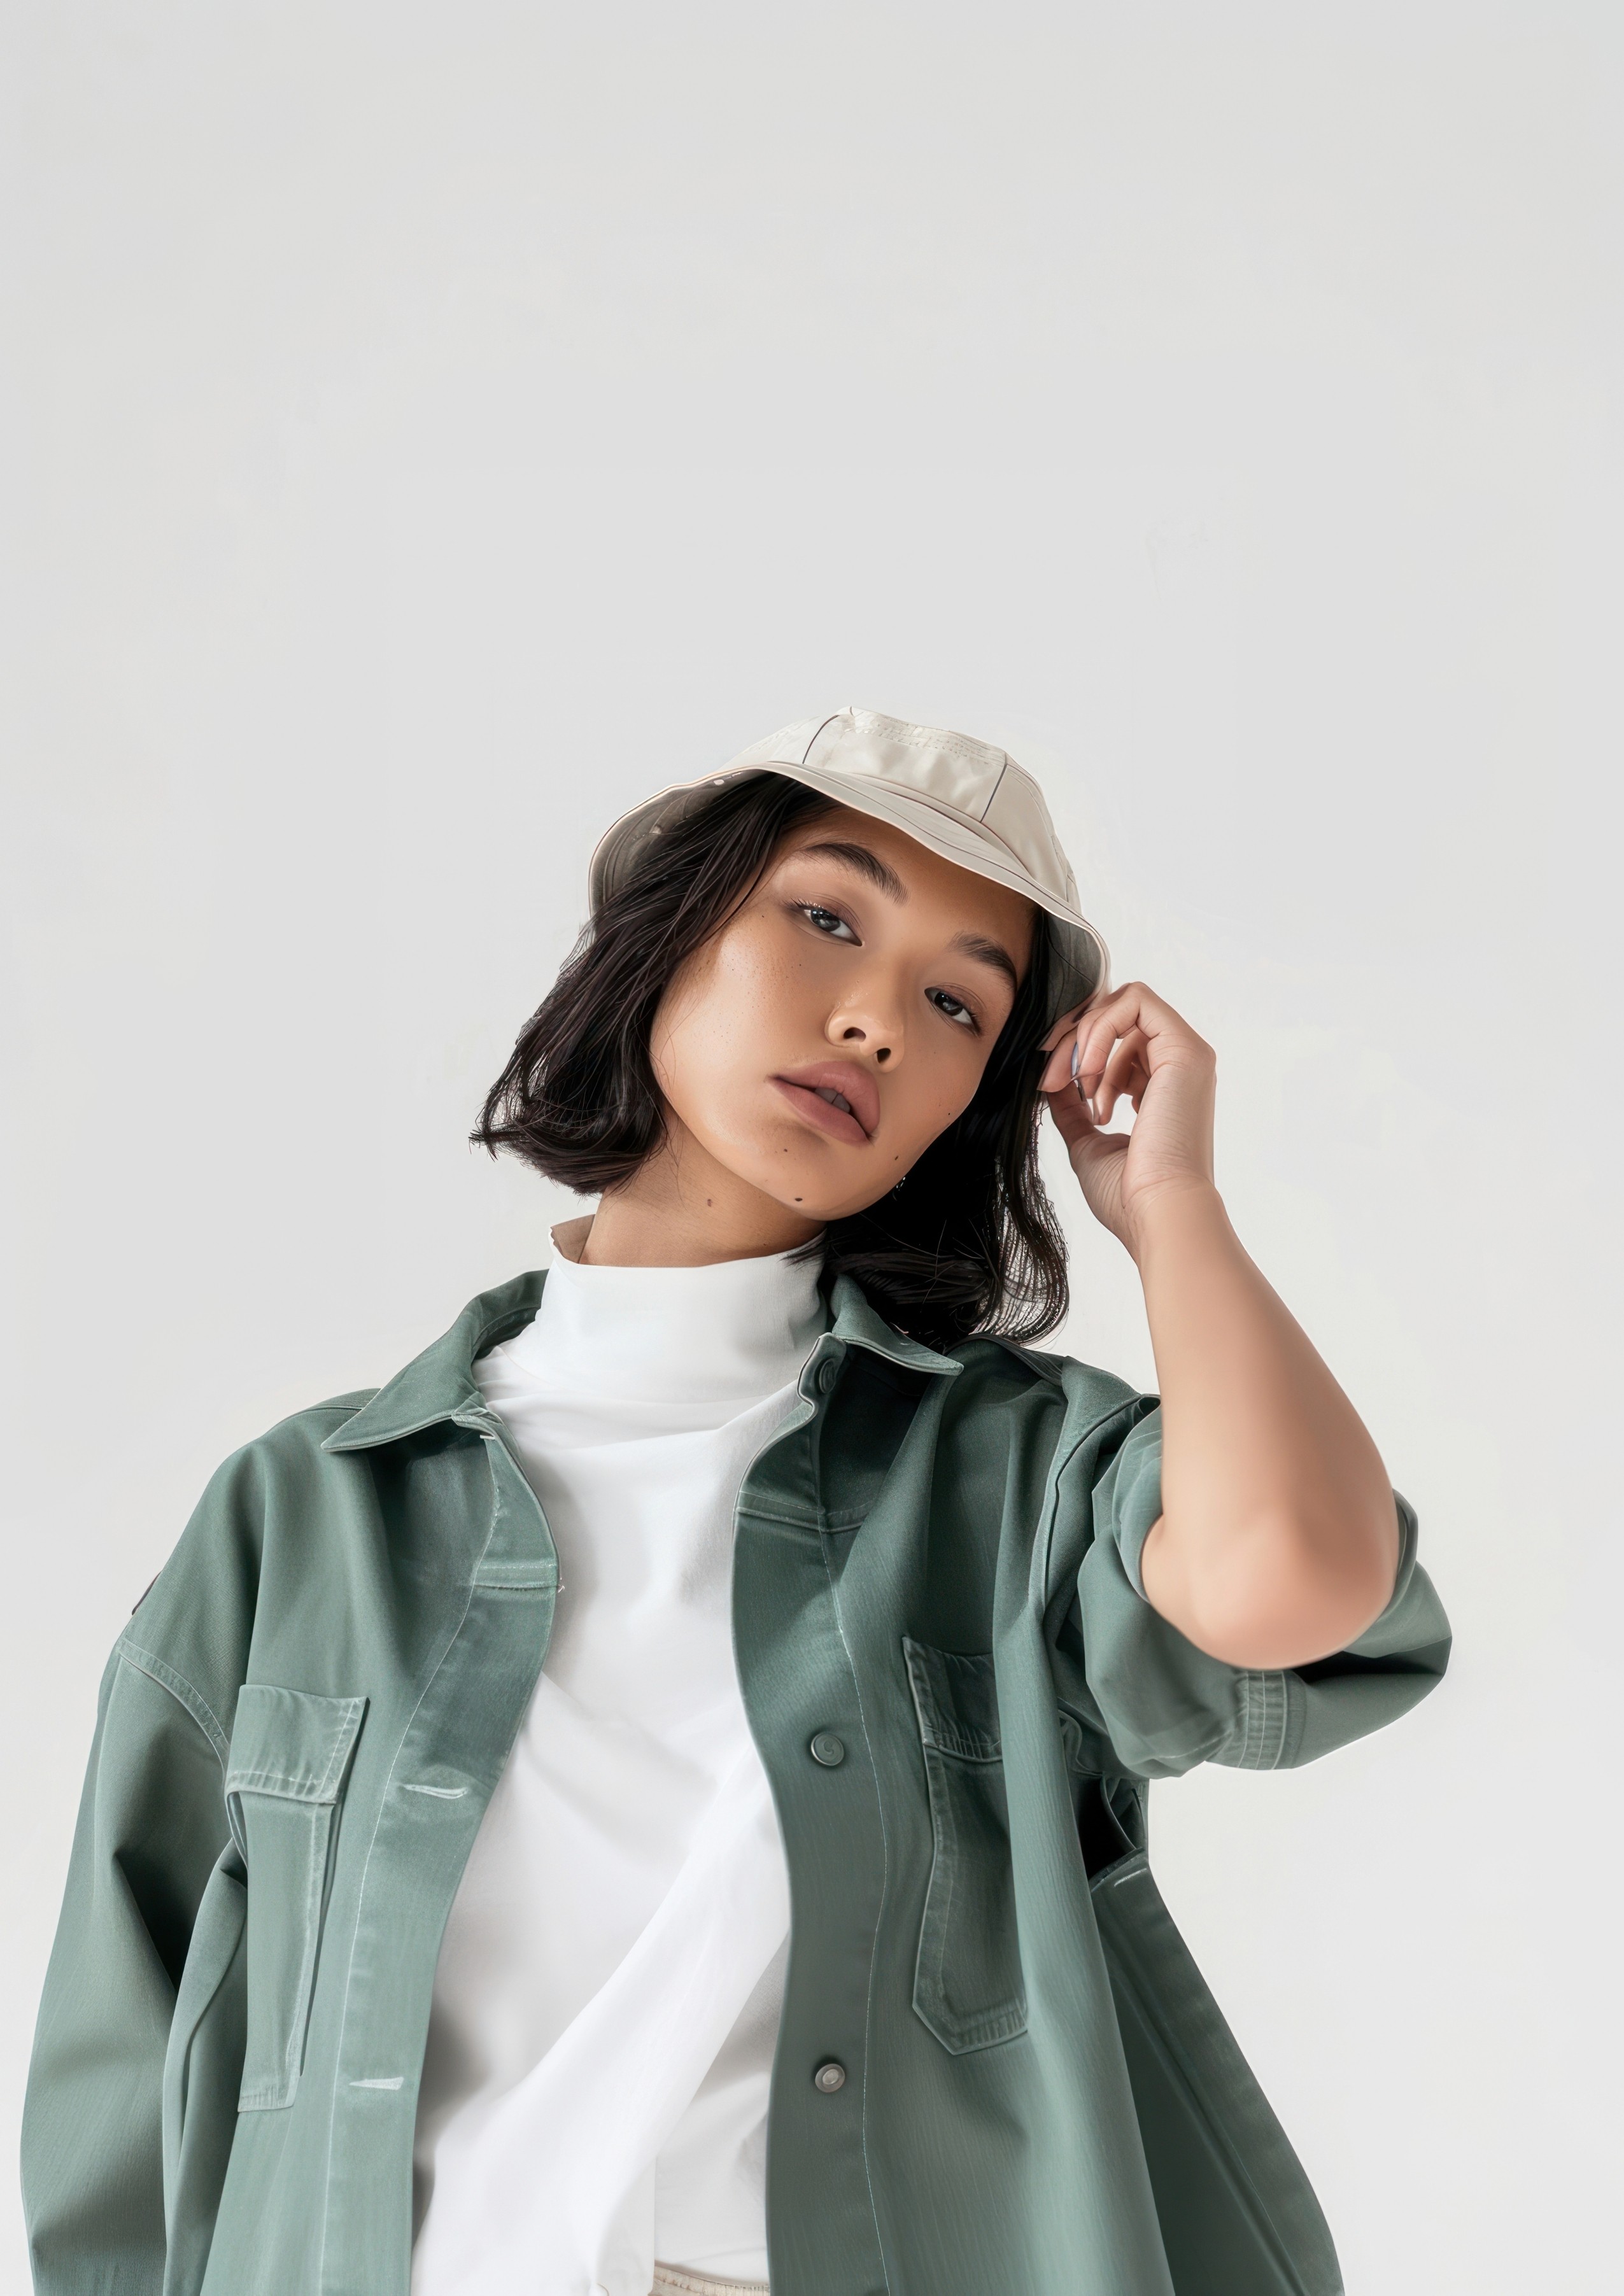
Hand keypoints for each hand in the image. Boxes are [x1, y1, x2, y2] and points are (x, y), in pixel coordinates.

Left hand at [1038, 982, 1217, 1254]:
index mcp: (1162, 1088)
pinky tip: (1087, 1075)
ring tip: (1075, 1085)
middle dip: (1074, 1039)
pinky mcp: (1185, 1049)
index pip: (1117, 1040)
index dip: (1076, 1050)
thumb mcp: (1087, 1143)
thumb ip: (1072, 1108)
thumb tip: (1052, 1082)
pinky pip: (1135, 1001)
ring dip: (1084, 1038)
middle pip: (1117, 1016)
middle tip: (1052, 1078)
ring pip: (1123, 1003)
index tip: (1052, 1082)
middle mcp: (1177, 1067)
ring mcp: (1185, 1056)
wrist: (1156, 1212)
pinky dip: (1100, 1028)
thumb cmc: (1128, 1194)